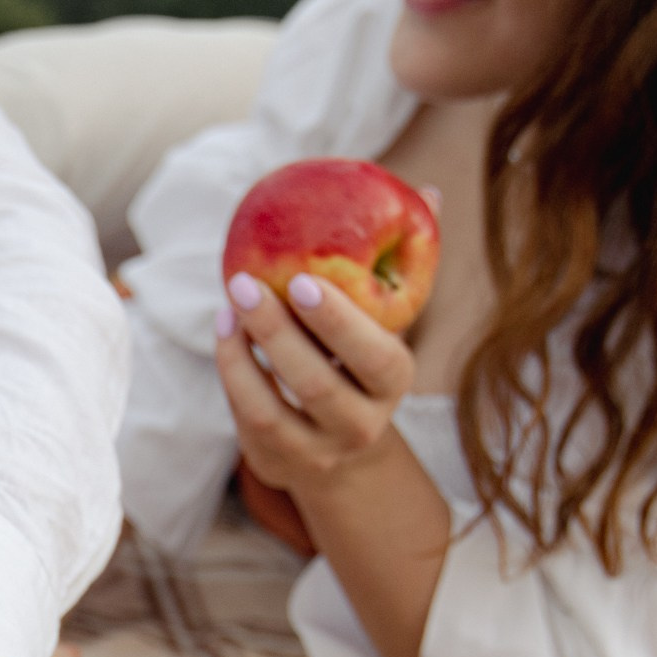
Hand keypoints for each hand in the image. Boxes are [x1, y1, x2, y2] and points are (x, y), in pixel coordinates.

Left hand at [215, 271, 415, 494]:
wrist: (340, 439)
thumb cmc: (359, 356)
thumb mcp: (385, 318)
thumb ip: (401, 263)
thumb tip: (431, 193)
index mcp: (394, 381)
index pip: (374, 356)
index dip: (338, 322)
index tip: (299, 280)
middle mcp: (361, 426)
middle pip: (316, 386)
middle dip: (276, 332)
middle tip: (243, 283)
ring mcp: (317, 452)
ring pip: (270, 412)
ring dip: (241, 357)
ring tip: (227, 308)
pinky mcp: (276, 463)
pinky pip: (246, 420)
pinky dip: (231, 374)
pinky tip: (225, 332)